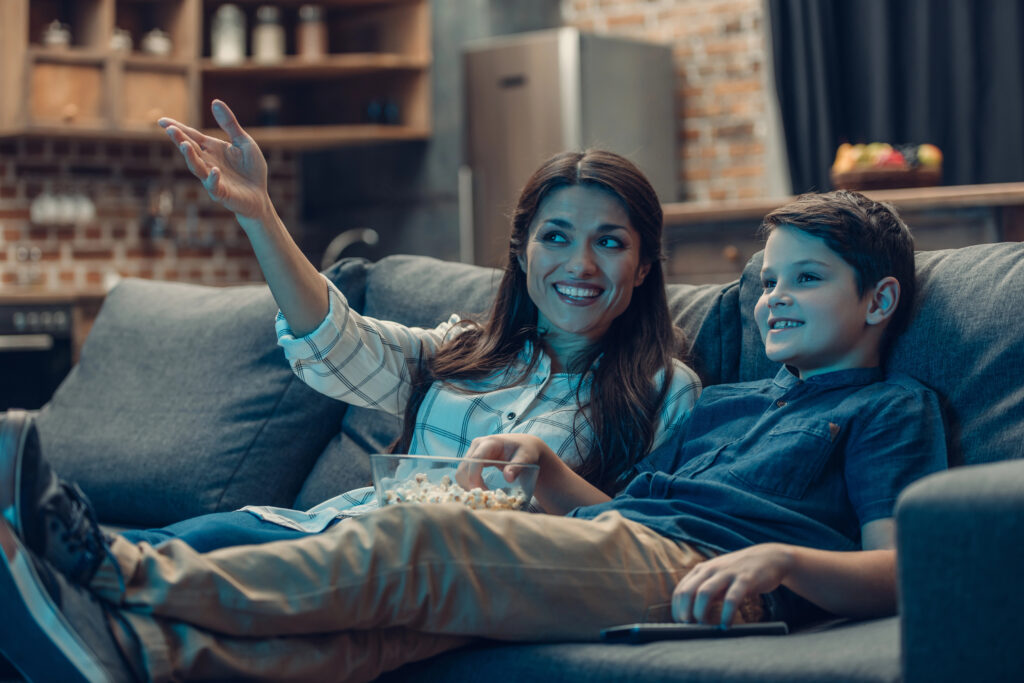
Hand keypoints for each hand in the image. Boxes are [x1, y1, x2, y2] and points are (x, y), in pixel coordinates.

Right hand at [158, 100, 271, 226]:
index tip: (161, 121)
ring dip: (190, 157)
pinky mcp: (222, 192)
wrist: (260, 196)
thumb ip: (229, 124)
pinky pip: (214, 186)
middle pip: (191, 149)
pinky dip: (213, 178)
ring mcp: (213, 178)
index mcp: (212, 149)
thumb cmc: (251, 169)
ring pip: (197, 167)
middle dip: (180, 140)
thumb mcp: (243, 142)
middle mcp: (208, 162)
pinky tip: (214, 170)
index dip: (177, 128)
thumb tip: (215, 101)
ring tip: (185, 145)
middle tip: (170, 129)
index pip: (191, 136)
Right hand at [456, 434, 549, 489]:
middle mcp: (477, 445)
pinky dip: (469, 484)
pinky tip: (482, 491)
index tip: (480, 492)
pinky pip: (464, 474)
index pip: (475, 459)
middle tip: (486, 499)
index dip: (474, 476)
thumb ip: (517, 467)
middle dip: (471, 485)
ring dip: (468, 486)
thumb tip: (508, 478)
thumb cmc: (526, 451)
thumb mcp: (525, 457)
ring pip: (461, 473)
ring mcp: (473, 452)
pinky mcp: (472, 459)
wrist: (524, 446)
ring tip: (485, 496)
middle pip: (464, 468)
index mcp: (490, 442)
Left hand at [672, 543, 794, 626]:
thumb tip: (691, 618)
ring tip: (704, 628)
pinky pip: (732, 598)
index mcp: (701, 570)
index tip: (681, 626)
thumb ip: (705, 593)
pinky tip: (727, 625)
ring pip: (704, 593)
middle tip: (689, 629)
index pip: (680, 591)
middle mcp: (710, 570)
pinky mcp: (745, 579)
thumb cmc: (739, 574)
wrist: (769, 558)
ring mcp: (727, 573)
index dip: (677, 610)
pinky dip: (727, 614)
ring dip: (700, 613)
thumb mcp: (718, 579)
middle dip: (684, 612)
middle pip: (687, 592)